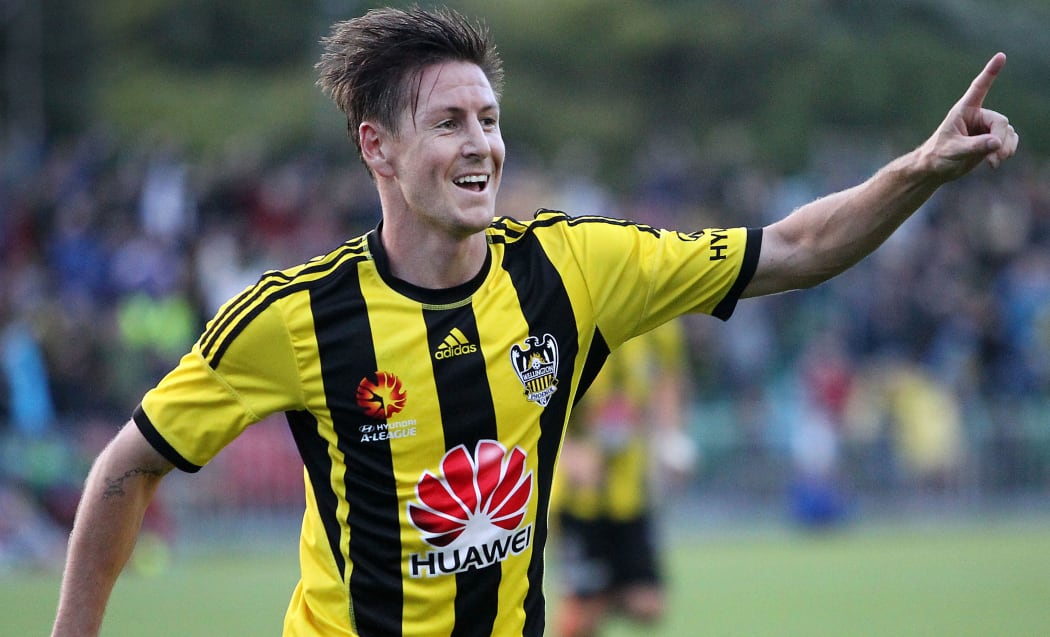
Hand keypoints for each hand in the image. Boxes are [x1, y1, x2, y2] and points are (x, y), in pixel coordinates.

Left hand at [919, 52, 1018, 180]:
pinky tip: (994, 163)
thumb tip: (996, 143)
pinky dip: (1006, 152)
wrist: (936, 169)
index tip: (1001, 56)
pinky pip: (1010, 141)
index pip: (979, 88)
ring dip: (1006, 148)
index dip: (990, 72)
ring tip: (993, 162)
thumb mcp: (953, 151)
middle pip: (1001, 122)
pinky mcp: (991, 140)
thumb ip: (974, 146)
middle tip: (993, 156)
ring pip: (1009, 133)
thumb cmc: (938, 156)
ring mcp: (986, 128)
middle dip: (1000, 140)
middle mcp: (978, 116)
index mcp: (964, 110)